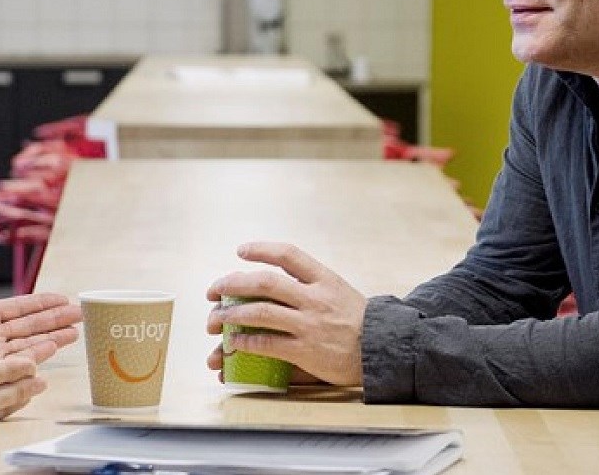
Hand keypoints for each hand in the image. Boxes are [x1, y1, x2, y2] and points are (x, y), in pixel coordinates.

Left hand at [0, 251, 81, 367]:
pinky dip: (33, 360)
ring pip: (28, 346)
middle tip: (80, 315)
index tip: (63, 298)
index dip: (42, 303)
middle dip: (56, 321)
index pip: (20, 308)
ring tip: (74, 334)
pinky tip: (50, 355)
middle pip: (31, 327)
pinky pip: (14, 367)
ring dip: (52, 340)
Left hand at [204, 242, 366, 386]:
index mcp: (324, 279)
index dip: (261, 249)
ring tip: (216, 318)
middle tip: (215, 289)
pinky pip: (267, 343)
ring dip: (231, 314)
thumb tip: (272, 281)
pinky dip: (246, 341)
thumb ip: (309, 285)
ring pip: (260, 312)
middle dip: (233, 283)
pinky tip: (234, 342)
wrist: (382, 349)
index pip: (288, 254)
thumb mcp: (339, 291)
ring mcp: (310, 324)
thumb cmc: (358, 320)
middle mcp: (315, 298)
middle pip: (265, 282)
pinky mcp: (306, 350)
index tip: (240, 251)